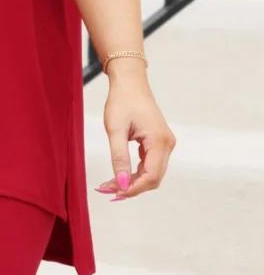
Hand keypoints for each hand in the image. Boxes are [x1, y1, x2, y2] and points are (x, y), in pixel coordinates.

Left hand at [95, 65, 176, 200]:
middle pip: (153, 178)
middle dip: (131, 187)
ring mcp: (164, 144)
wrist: (130, 82)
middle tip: (107, 190)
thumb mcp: (115, 129)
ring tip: (110, 184)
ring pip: (152, 173)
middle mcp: (167, 144)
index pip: (151, 176)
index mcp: (159, 141)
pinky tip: (120, 174)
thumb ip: (119, 157)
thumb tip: (121, 183)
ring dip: (133, 181)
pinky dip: (136, 173)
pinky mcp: (158, 142)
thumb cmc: (122, 100)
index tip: (113, 192)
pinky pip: (150, 164)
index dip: (133, 188)